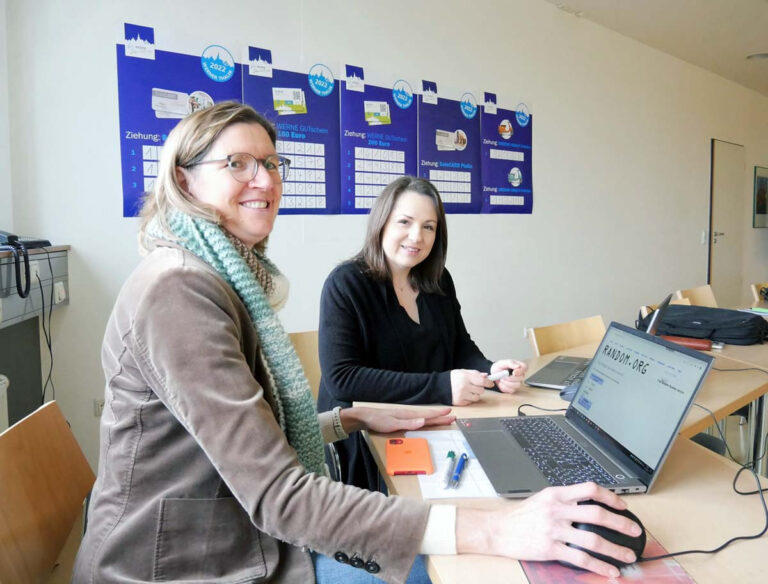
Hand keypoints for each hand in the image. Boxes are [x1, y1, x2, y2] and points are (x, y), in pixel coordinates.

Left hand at [340, 406, 454, 433]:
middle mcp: (409, 414)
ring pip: (424, 417)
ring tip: (443, 417)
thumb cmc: (378, 420)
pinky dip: (425, 419)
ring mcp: (406, 416)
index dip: (439, 415)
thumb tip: (423, 421)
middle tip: (453, 416)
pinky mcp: (402, 419)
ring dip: (434, 418)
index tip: (450, 413)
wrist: (366, 417)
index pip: (427, 415)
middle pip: (428, 416)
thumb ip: (408, 423)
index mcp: (409, 415)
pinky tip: (426, 420)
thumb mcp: (392, 424)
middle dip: (440, 417)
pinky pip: (418, 419)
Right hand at [450, 369, 493, 405]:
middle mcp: (464, 386)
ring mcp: (462, 395)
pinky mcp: (460, 402)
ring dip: (475, 394)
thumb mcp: (463, 372)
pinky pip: (470, 402)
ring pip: (477, 397)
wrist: (439, 386)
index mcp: (465, 377)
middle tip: (476, 386)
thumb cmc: (452, 378)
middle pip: (481, 390)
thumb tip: (486, 376)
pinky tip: (464, 395)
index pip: (482, 381)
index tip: (491, 383)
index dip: (489, 383)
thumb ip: (475, 373)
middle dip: (480, 388)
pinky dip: (469, 399)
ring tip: (469, 391)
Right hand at [456, 482, 642, 577]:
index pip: (590, 490)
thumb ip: (564, 500)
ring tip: (628, 555)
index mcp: (556, 494)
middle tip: (634, 530)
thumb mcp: (542, 499)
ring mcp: (554, 530)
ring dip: (615, 549)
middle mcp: (557, 510)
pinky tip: (610, 571)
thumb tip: (590, 505)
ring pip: (593, 539)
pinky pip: (581, 558)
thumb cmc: (520, 515)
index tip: (623, 506)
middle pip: (597, 514)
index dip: (611, 496)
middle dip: (621, 523)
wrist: (497, 529)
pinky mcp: (550, 549)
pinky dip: (599, 566)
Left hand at [490, 359, 526, 393]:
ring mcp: (518, 382)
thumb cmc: (500, 367)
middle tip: (503, 376)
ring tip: (501, 379)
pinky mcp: (513, 389)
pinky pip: (511, 390)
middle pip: (521, 378)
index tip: (513, 372)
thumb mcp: (503, 363)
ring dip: (507, 383)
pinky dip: (504, 387)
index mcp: (519, 366)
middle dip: (510, 378)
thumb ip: (510, 363)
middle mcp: (520, 375)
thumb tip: (518, 366)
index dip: (520, 371)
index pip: (525, 367)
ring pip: (517, 385)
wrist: (493, 374)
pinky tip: (502, 383)